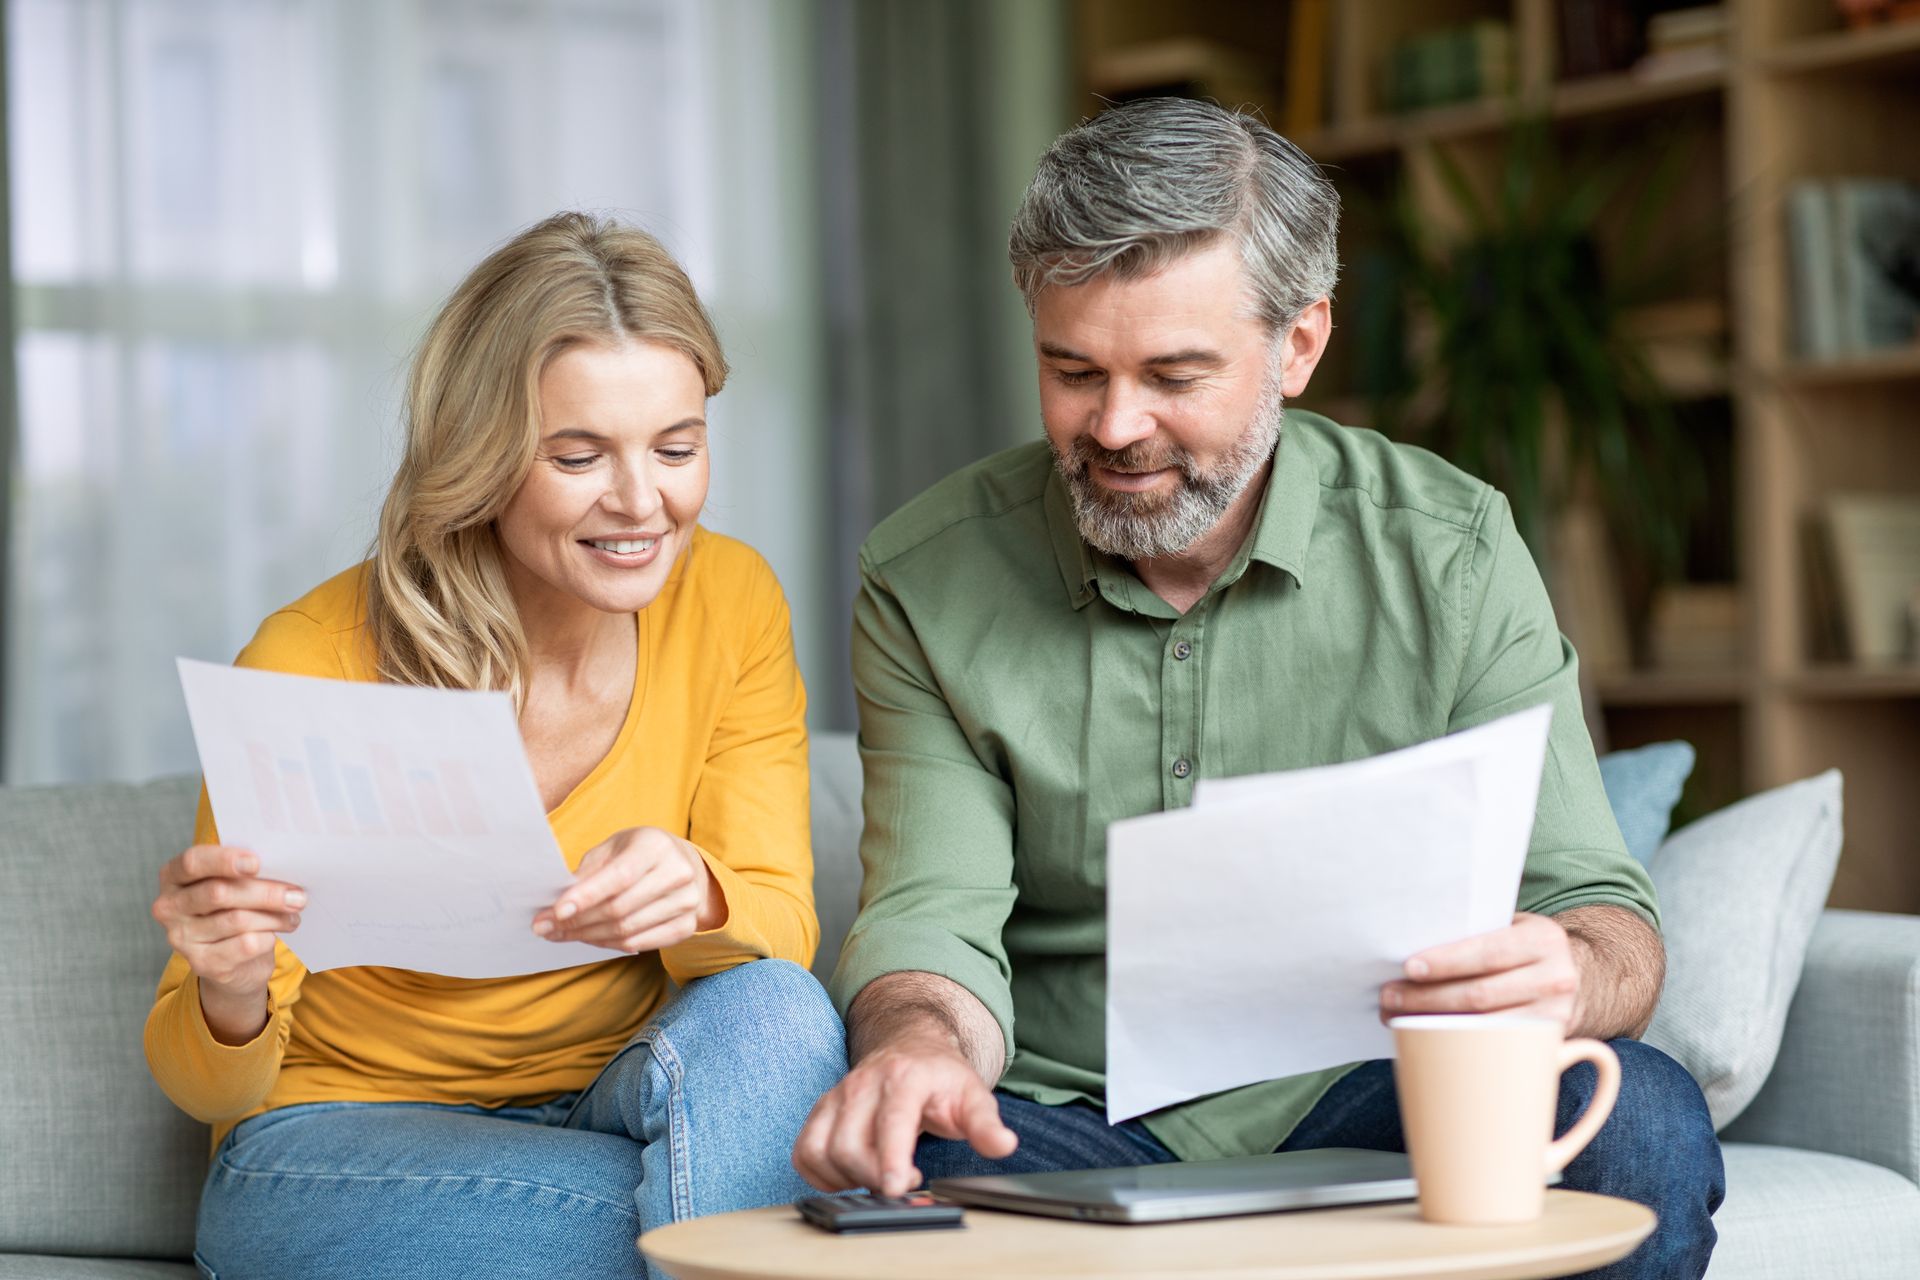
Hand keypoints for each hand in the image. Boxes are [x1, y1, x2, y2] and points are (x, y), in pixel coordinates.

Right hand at [152, 845, 302, 1038]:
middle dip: (264, 892)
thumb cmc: (235, 908)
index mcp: (174, 876)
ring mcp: (181, 938)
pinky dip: (268, 937)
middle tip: (297, 895)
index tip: (256, 863)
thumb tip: (281, 865)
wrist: (233, 960)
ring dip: (274, 916)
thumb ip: (246, 872)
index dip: (224, 860)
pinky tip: (278, 932)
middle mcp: (169, 907)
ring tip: (294, 913)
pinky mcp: (201, 963)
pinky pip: (245, 945)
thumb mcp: (235, 884)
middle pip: (218, 892)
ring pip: (236, 920)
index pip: (193, 862)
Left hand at [532, 826, 721, 952]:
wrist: (683, 865)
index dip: (586, 896)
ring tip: (560, 934)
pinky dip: (608, 944)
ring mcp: (687, 902)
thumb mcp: (613, 848)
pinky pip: (639, 944)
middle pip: (619, 909)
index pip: (619, 877)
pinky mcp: (687, 926)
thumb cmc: (639, 853)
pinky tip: (588, 938)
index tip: (555, 911)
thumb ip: (588, 872)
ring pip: (626, 931)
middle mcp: (678, 873)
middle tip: (544, 928)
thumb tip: (557, 903)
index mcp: (656, 846)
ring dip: (587, 936)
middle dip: (576, 922)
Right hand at [792, 1036, 1017, 1194]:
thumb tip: (1004, 1145)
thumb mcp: (973, 1096)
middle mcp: (864, 1084)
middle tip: (903, 1182)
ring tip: (878, 1177)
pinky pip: (804, 1151)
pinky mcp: (822, 1110)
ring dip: (846, 1178)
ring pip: (821, 1150)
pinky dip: (820, 1173)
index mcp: (905, 1078)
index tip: (896, 1188)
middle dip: (873, 1177)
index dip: (891, 1158)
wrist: (912, 1047)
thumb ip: (986, 1124)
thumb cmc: (942, 1078)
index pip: (892, 1122)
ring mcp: (838, 1095)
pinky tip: (849, 1175)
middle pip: (849, 1145)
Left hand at [1381, 912, 1580, 1028]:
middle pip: (1480, 995)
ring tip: (1397, 1016)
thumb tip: (1410, 941)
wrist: (1572, 978)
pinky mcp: (1548, 1046)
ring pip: (1483, 1026)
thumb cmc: (1521, 949)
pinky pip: (1495, 1049)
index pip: (1488, 952)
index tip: (1409, 967)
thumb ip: (1477, 932)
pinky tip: (1426, 1036)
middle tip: (1389, 996)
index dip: (1447, 961)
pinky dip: (1455, 1043)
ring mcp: (1556, 1017)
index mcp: (1544, 939)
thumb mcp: (1511, 928)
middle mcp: (1556, 978)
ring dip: (1433, 1023)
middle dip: (1427, 997)